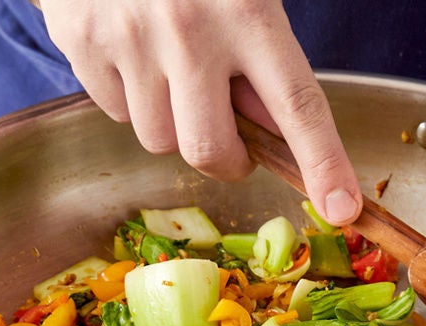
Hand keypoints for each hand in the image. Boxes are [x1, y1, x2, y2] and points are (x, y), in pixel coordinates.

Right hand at [38, 0, 362, 225]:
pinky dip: (130, 98)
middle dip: (226, 160)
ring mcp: (130, 38)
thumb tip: (268, 130)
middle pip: (210, 150)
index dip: (323, 163)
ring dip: (173, 123)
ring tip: (173, 70)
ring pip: (158, 139)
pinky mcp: (83, 43)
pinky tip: (135, 53)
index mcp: (249, 10)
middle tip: (232, 143)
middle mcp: (189, 29)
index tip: (342, 207)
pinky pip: (115, 112)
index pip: (297, 106)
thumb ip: (264, 57)